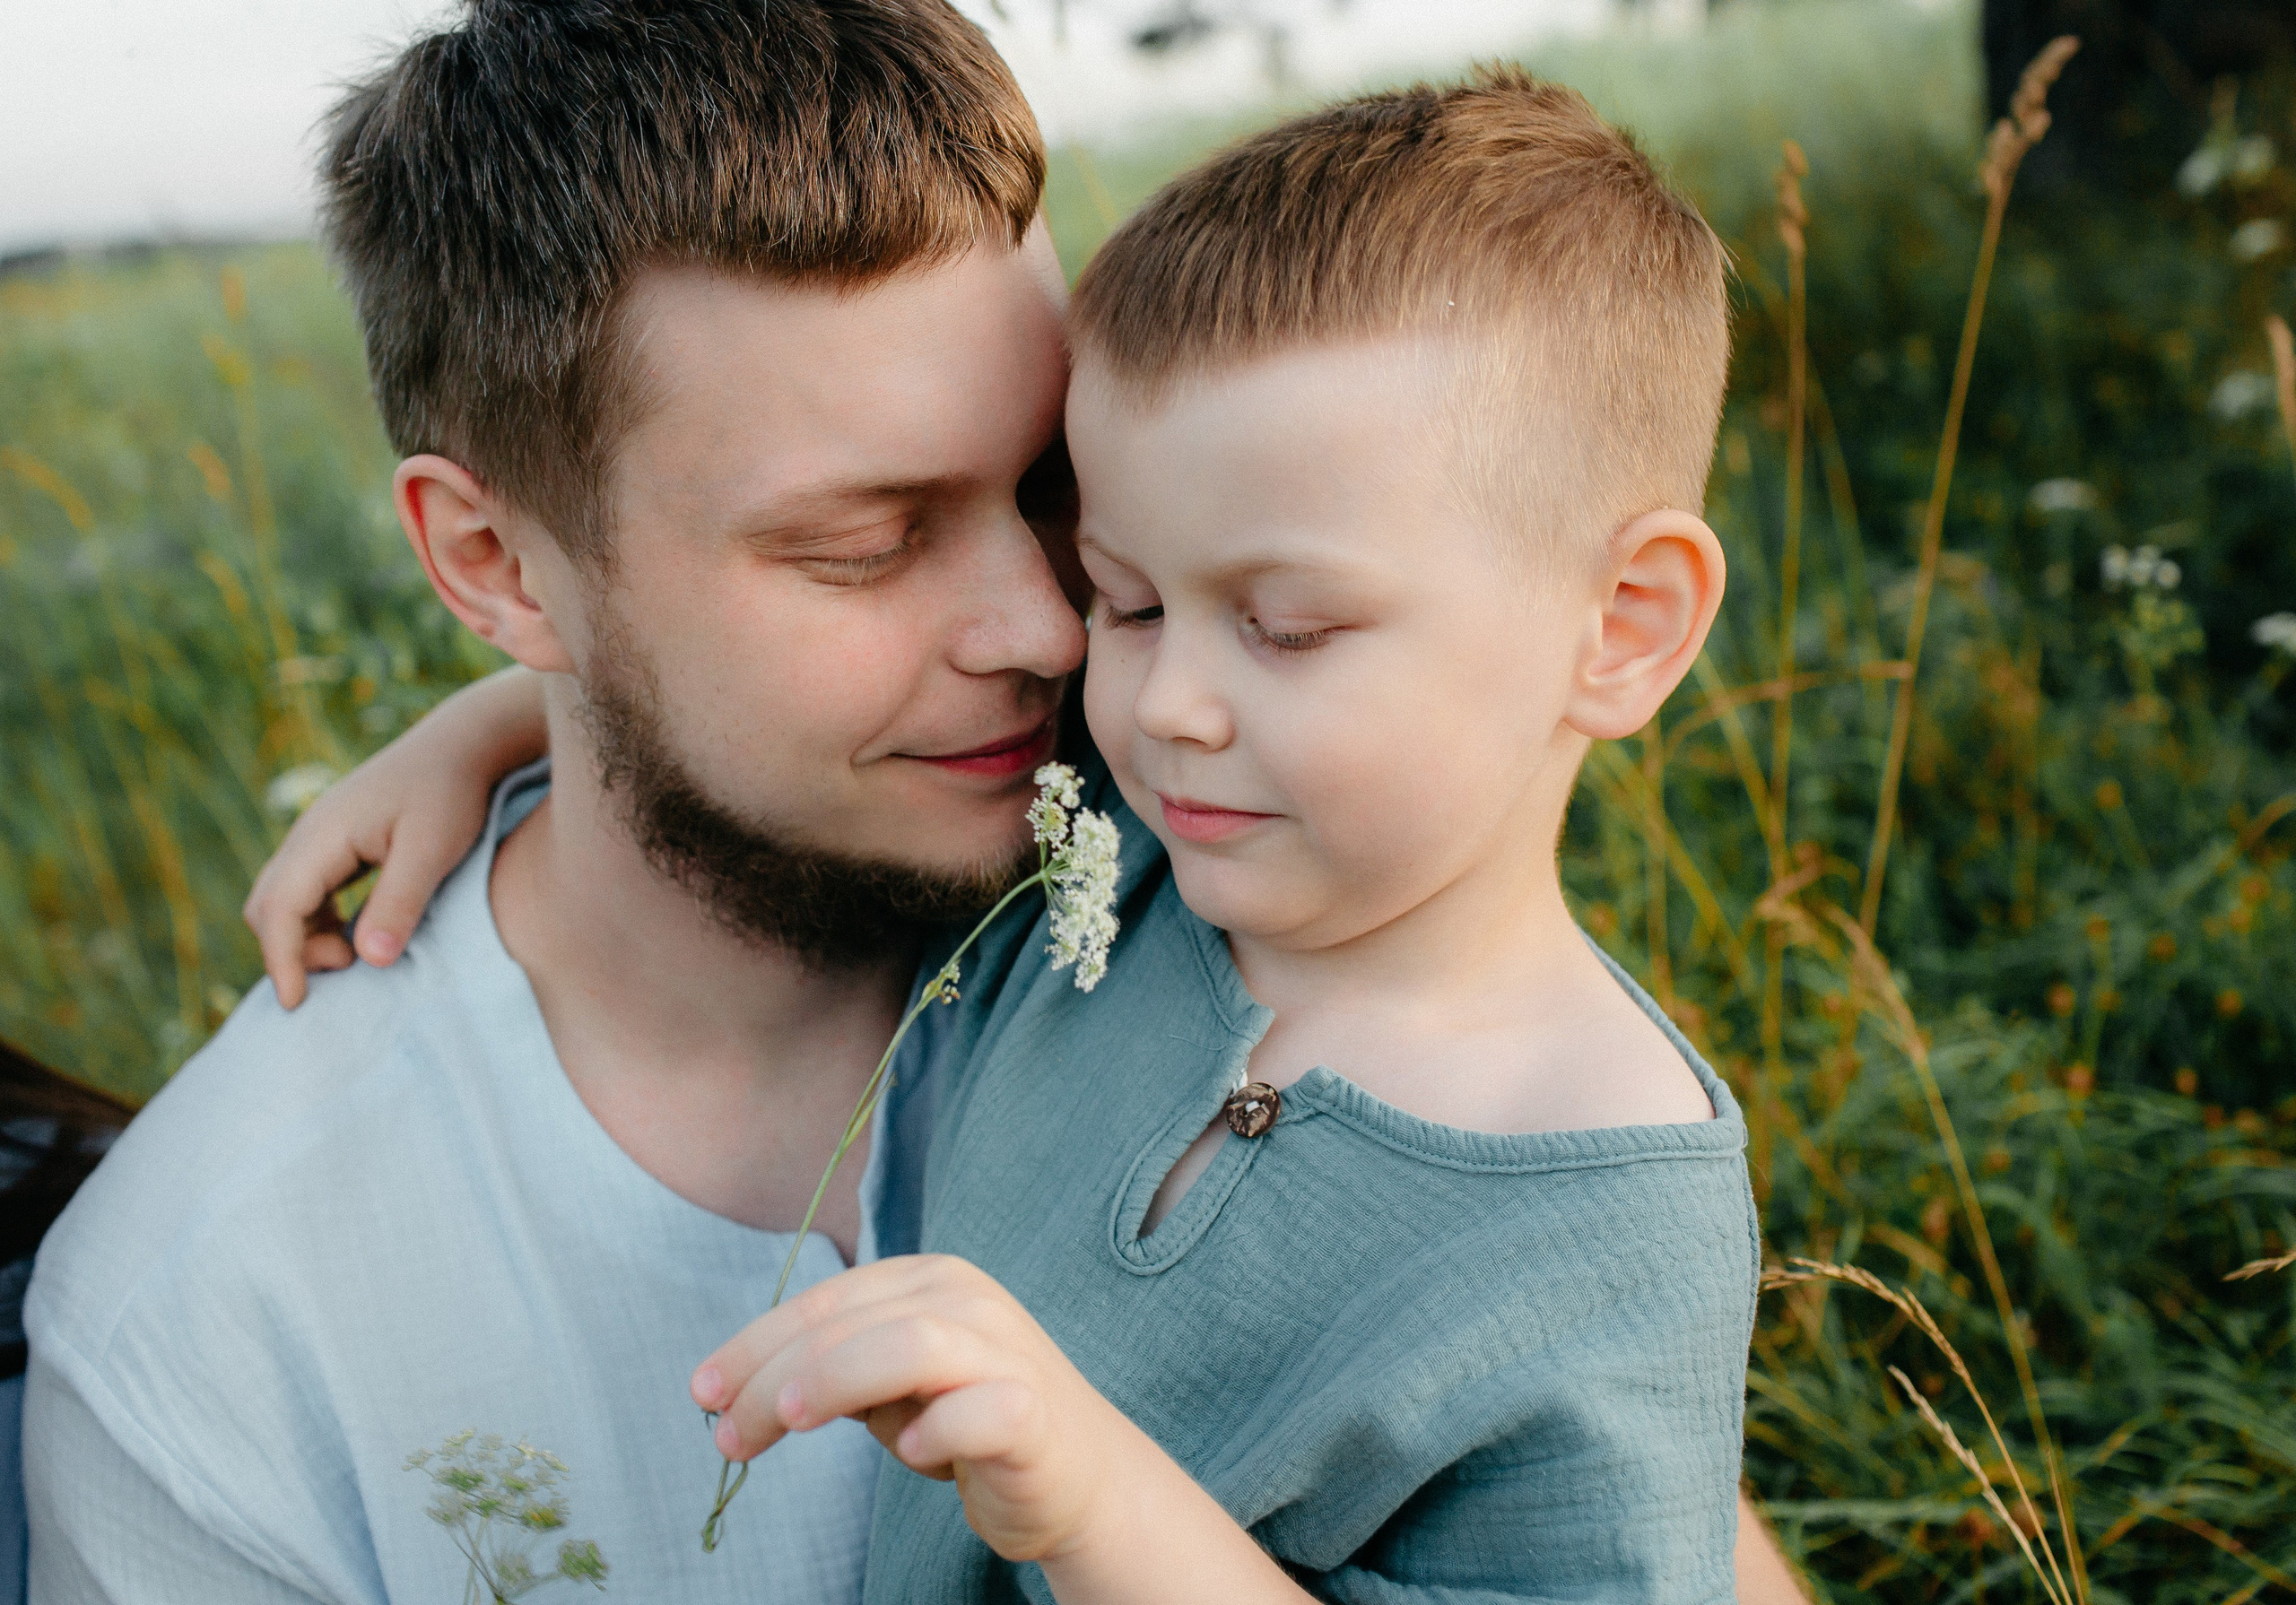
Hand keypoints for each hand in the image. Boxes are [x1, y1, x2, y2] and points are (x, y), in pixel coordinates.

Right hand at [243, 666, 546, 1006]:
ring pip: (284, 901)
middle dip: (291, 951)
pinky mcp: (337, 842)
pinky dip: (320, 923)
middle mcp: (308, 835)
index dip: (281, 960)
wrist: (464, 744)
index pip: (277, 909)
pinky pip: (308, 892)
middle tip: (346, 973)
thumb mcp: (433, 850)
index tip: (297, 1004)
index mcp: (321, 836)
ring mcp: (319, 837)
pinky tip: (359, 937)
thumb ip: (400, 900)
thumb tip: (370, 959)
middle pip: (268, 906)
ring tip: (357, 957)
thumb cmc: (452, 793)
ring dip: (305, 938)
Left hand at [692, 1255, 1135, 1563]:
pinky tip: (910, 1453)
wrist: (1080, 1476)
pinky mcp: (1032, 1411)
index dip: (755, 1345)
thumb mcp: (890, 1389)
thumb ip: (832, 1371)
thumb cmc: (970, 1425)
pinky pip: (977, 1412)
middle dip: (774, 1377)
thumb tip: (733, 1390)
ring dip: (837, 1378)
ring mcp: (1004, 1351)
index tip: (702, 1392)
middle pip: (850, 1323)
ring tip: (791, 1421)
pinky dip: (935, 1430)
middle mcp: (966, 1302)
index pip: (823, 1302)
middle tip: (728, 1434)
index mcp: (927, 1281)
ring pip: (907, 1344)